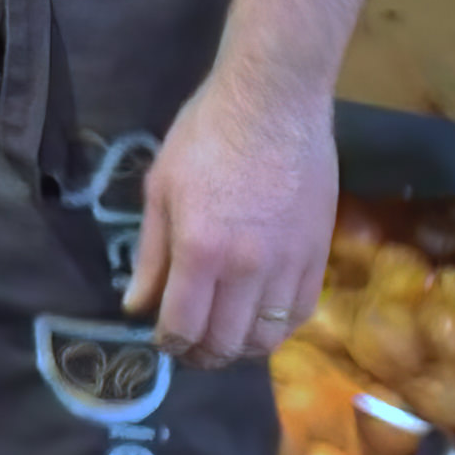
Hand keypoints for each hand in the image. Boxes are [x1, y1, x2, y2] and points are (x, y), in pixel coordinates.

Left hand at [121, 67, 336, 366]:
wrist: (274, 101)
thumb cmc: (206, 134)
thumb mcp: (161, 186)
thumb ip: (150, 253)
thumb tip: (136, 306)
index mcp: (199, 249)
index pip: (183, 326)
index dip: (168, 343)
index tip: (161, 337)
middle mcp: (246, 268)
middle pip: (224, 342)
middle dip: (201, 353)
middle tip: (189, 344)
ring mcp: (288, 265)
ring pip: (265, 339)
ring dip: (239, 347)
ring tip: (223, 335)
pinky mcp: (318, 256)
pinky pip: (300, 315)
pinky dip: (277, 329)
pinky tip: (259, 319)